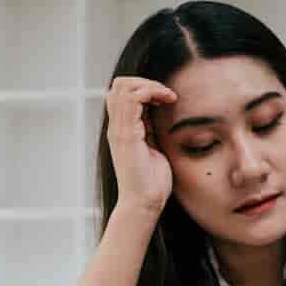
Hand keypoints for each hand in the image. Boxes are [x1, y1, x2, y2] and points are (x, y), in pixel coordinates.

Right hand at [105, 76, 177, 214]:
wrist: (144, 203)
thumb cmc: (152, 183)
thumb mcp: (153, 149)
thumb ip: (150, 132)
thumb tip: (159, 116)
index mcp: (122, 130)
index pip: (122, 94)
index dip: (143, 88)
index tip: (165, 98)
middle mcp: (116, 127)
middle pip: (118, 85)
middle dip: (145, 81)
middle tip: (166, 94)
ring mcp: (119, 130)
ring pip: (124, 87)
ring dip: (150, 85)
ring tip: (168, 96)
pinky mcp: (126, 135)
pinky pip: (134, 99)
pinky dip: (152, 92)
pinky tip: (167, 101)